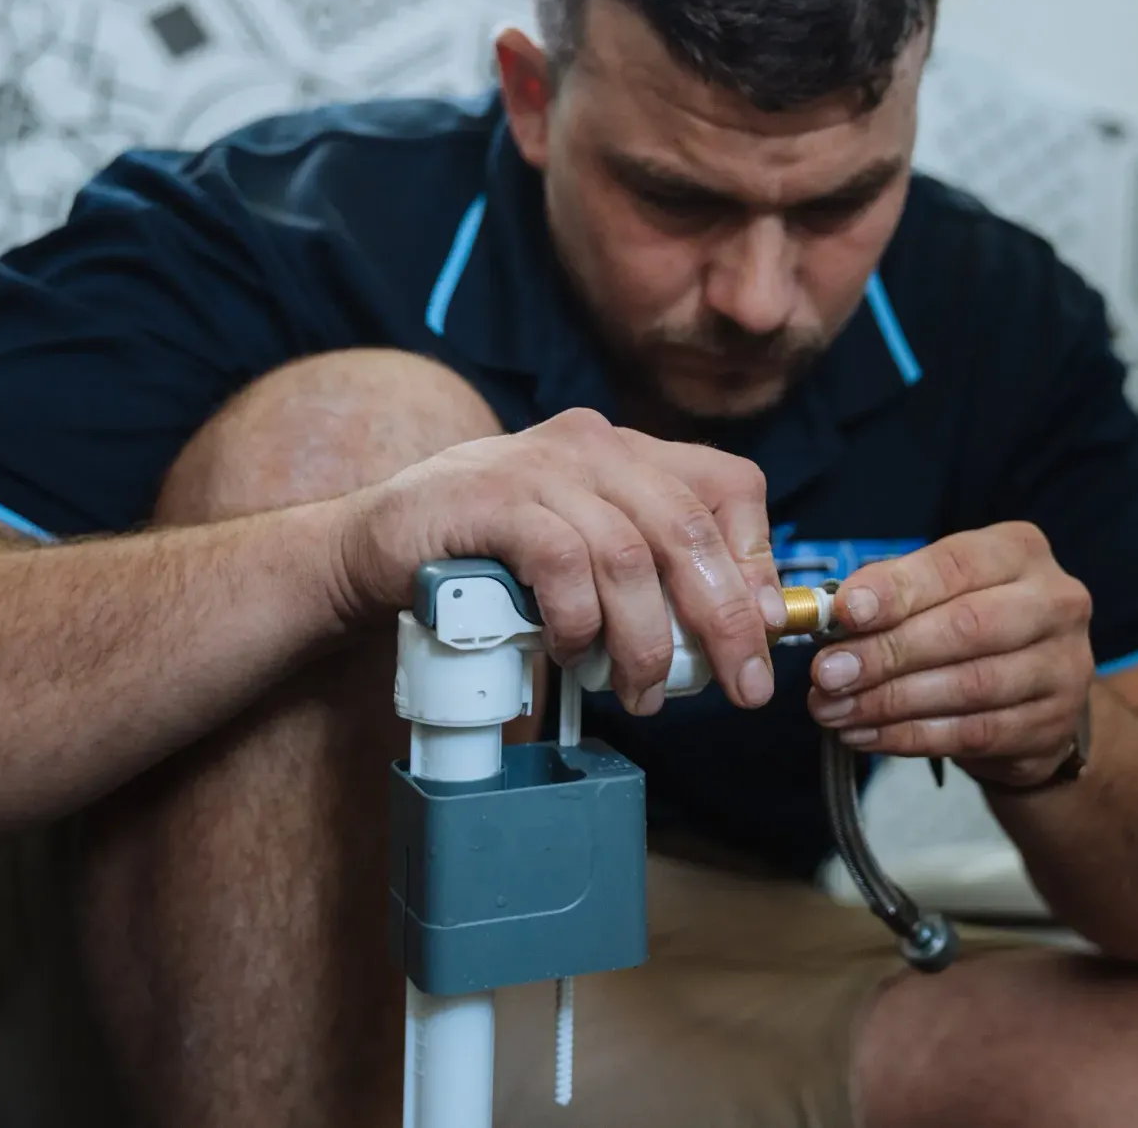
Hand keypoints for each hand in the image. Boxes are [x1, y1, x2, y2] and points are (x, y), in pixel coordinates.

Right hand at [334, 409, 786, 715]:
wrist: (374, 543)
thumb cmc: (491, 558)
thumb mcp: (584, 553)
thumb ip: (652, 571)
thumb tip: (746, 625)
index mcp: (627, 452)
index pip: (728, 484)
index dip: (757, 559)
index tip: (763, 628)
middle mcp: (592, 445)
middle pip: (689, 528)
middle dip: (725, 619)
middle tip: (740, 686)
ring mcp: (539, 466)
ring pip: (629, 556)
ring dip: (645, 640)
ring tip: (641, 692)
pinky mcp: (489, 500)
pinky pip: (561, 564)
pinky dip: (576, 620)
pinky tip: (569, 653)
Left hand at [806, 522, 1092, 788]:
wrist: (1038, 696)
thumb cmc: (973, 627)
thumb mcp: (940, 592)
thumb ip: (893, 595)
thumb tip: (833, 614)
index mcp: (1020, 551)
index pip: (955, 564)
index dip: (898, 589)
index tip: (845, 612)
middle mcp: (1055, 602)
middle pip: (966, 627)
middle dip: (887, 652)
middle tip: (828, 673)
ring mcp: (1063, 666)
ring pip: (970, 687)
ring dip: (890, 702)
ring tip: (835, 710)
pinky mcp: (1053, 724)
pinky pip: (974, 733)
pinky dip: (911, 737)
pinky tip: (866, 735)